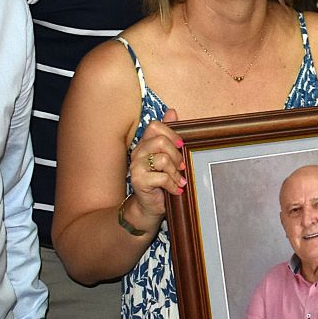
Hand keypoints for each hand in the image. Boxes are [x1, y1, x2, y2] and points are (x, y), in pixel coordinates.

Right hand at [126, 109, 185, 223]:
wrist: (149, 206)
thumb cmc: (161, 182)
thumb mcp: (168, 157)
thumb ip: (169, 136)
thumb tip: (171, 111)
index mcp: (145, 144)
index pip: (155, 126)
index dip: (171, 133)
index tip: (181, 146)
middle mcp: (138, 152)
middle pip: (160, 141)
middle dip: (176, 155)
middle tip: (181, 166)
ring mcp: (136, 166)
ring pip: (162, 159)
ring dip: (175, 172)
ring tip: (178, 180)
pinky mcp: (138, 180)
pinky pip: (162, 177)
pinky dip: (173, 185)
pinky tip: (176, 190)